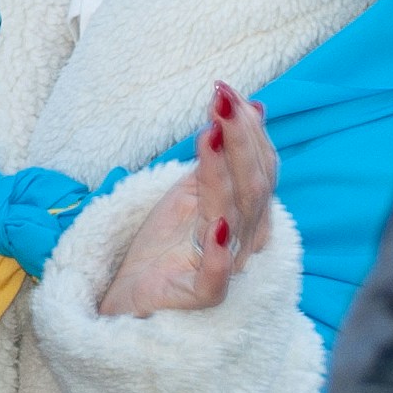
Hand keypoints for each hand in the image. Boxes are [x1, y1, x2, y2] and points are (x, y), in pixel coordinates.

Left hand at [101, 84, 278, 316]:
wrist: (131, 300)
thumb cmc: (164, 247)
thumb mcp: (190, 190)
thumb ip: (221, 156)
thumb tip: (253, 105)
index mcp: (245, 214)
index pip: (261, 168)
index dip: (248, 130)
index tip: (226, 92)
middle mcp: (243, 239)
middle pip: (252, 187)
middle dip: (239, 140)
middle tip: (222, 100)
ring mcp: (226, 269)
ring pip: (233, 217)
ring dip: (224, 174)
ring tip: (212, 134)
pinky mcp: (200, 297)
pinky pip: (216, 278)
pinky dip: (219, 254)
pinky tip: (216, 225)